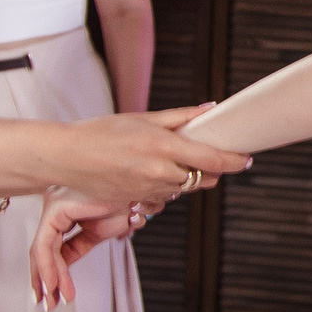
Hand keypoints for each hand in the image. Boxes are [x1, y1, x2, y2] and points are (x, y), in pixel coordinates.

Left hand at [28, 187, 157, 306]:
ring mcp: (55, 208)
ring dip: (49, 278)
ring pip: (42, 251)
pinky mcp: (56, 210)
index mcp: (68, 212)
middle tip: (49, 304)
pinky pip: (45, 245)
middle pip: (43, 251)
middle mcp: (58, 209)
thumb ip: (83, 244)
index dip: (55, 274)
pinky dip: (48, 267)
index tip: (59, 295)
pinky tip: (54, 284)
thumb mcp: (105, 229)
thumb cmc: (130, 198)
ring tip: (54, 299)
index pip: (54, 248)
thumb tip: (66, 265)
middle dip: (45, 281)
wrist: (143, 185)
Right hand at [44, 105, 249, 202]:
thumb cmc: (100, 132)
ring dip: (187, 178)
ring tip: (170, 161)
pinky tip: (152, 174)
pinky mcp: (136, 201)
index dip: (235, 161)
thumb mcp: (142, 118)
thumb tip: (210, 109)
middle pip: (203, 178)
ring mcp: (148, 190)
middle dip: (211, 170)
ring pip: (184, 189)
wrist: (64, 157)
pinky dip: (166, 187)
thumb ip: (180, 117)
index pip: (212, 160)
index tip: (246, 159)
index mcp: (163, 146)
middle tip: (208, 156)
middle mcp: (159, 172)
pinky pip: (163, 198)